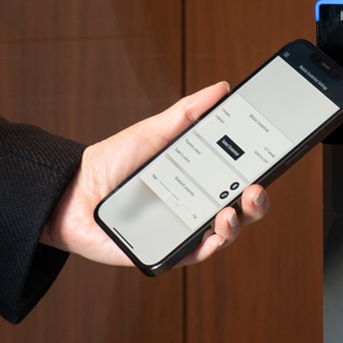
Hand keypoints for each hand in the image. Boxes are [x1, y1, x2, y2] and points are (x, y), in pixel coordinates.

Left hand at [40, 82, 269, 266]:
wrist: (71, 192)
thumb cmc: (112, 162)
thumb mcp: (153, 132)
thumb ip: (188, 113)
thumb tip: (222, 88)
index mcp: (199, 179)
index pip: (238, 178)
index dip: (259, 173)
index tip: (271, 162)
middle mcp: (196, 206)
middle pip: (240, 209)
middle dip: (257, 203)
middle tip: (256, 191)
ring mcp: (182, 230)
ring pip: (223, 234)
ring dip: (235, 225)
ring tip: (230, 212)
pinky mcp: (165, 251)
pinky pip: (193, 254)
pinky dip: (208, 247)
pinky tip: (213, 235)